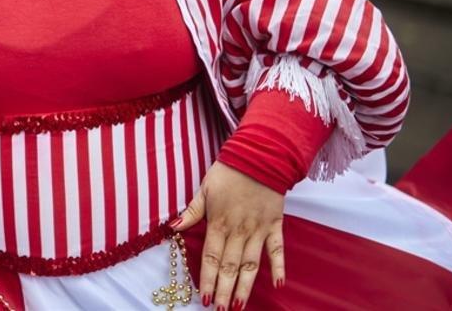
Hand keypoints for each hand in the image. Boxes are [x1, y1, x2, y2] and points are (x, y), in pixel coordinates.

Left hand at [174, 162, 284, 310]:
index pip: (210, 257)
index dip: (207, 279)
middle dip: (224, 289)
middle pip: (230, 266)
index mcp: (218, 222)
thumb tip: (173, 226)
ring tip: (239, 305)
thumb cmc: (228, 172)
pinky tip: (278, 284)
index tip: (204, 297)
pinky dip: (279, 267)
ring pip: (251, 264)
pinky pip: (277, 250)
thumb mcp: (204, 189)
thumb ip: (192, 211)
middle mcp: (239, 230)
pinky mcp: (275, 225)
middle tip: (220, 310)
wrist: (259, 156)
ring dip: (245, 286)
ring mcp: (258, 229)